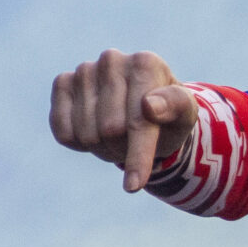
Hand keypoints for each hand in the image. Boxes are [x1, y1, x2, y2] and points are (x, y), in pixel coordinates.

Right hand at [49, 49, 196, 192]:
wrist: (144, 105)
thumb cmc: (169, 114)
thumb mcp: (185, 114)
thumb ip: (176, 108)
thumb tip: (149, 106)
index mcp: (146, 63)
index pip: (138, 122)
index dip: (137, 157)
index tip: (134, 186)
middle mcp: (112, 60)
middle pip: (109, 131)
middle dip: (123, 151)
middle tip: (135, 145)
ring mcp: (85, 70)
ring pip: (85, 134)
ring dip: (103, 150)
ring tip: (118, 136)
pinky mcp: (63, 82)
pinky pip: (63, 131)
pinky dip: (79, 145)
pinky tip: (95, 130)